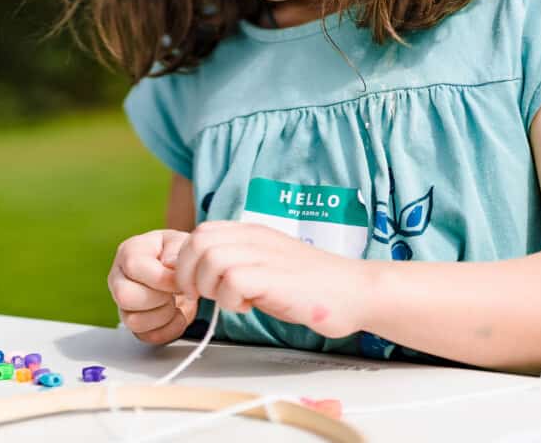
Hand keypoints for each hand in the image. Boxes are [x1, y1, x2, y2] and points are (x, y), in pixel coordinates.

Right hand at [108, 229, 196, 344]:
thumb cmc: (177, 255)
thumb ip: (176, 250)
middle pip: (125, 296)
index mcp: (128, 253)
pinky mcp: (134, 323)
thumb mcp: (180, 242)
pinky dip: (168, 330)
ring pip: (133, 321)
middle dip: (159, 298)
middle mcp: (118, 278)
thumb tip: (169, 264)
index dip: (162, 278)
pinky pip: (145, 336)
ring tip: (175, 302)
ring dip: (164, 315)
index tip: (180, 280)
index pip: (134, 267)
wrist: (181, 271)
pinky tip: (176, 315)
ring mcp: (123, 304)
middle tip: (175, 292)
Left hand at [173, 221, 363, 338]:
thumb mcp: (266, 265)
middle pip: (198, 242)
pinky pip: (232, 281)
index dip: (186, 260)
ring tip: (232, 301)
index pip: (200, 232)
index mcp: (251, 232)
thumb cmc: (309, 285)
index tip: (194, 285)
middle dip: (188, 274)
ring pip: (211, 259)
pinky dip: (231, 300)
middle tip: (204, 296)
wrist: (354, 291)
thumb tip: (199, 275)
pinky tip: (248, 307)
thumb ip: (236, 263)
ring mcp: (266, 255)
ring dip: (210, 287)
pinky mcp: (275, 277)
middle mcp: (255, 238)